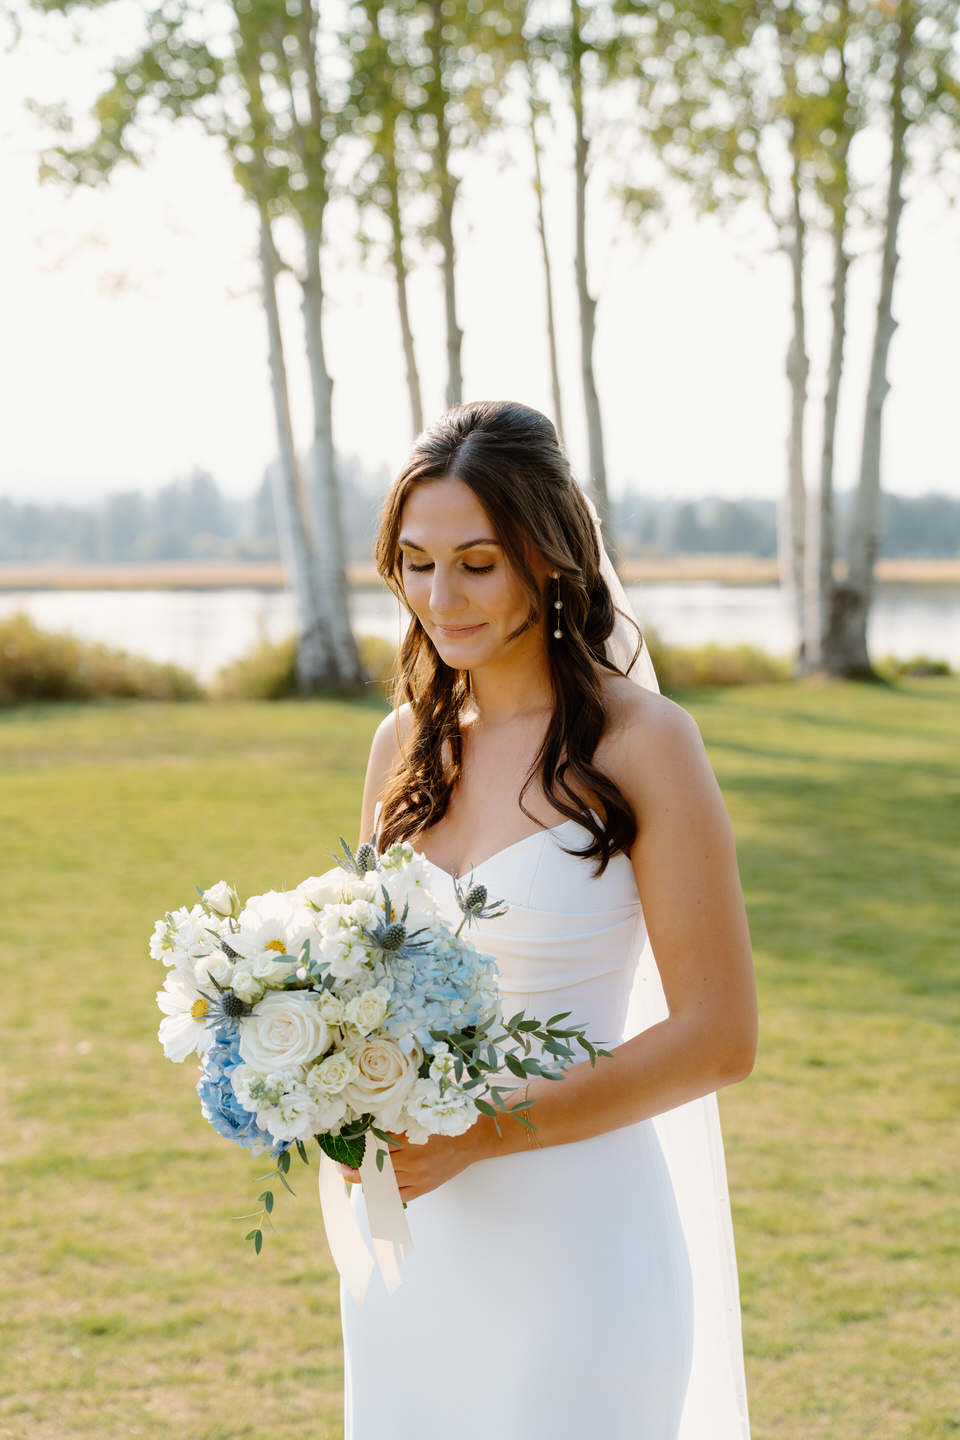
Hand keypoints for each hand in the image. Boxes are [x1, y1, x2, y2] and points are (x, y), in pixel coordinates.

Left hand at [340, 1127, 483, 1202]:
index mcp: (410, 1138)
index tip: (345, 1146)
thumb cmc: (445, 1126)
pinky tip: (374, 1186)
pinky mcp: (423, 1188)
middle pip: (374, 1165)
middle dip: (355, 1165)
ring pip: (382, 1182)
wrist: (471, 1141)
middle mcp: (412, 1160)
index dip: (357, 1146)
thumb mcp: (419, 1119)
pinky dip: (383, 1191)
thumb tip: (368, 1129)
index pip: (374, 1144)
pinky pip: (397, 1195)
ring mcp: (418, 1177)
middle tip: (342, 1164)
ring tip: (352, 1173)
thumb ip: (395, 1126)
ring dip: (365, 1179)